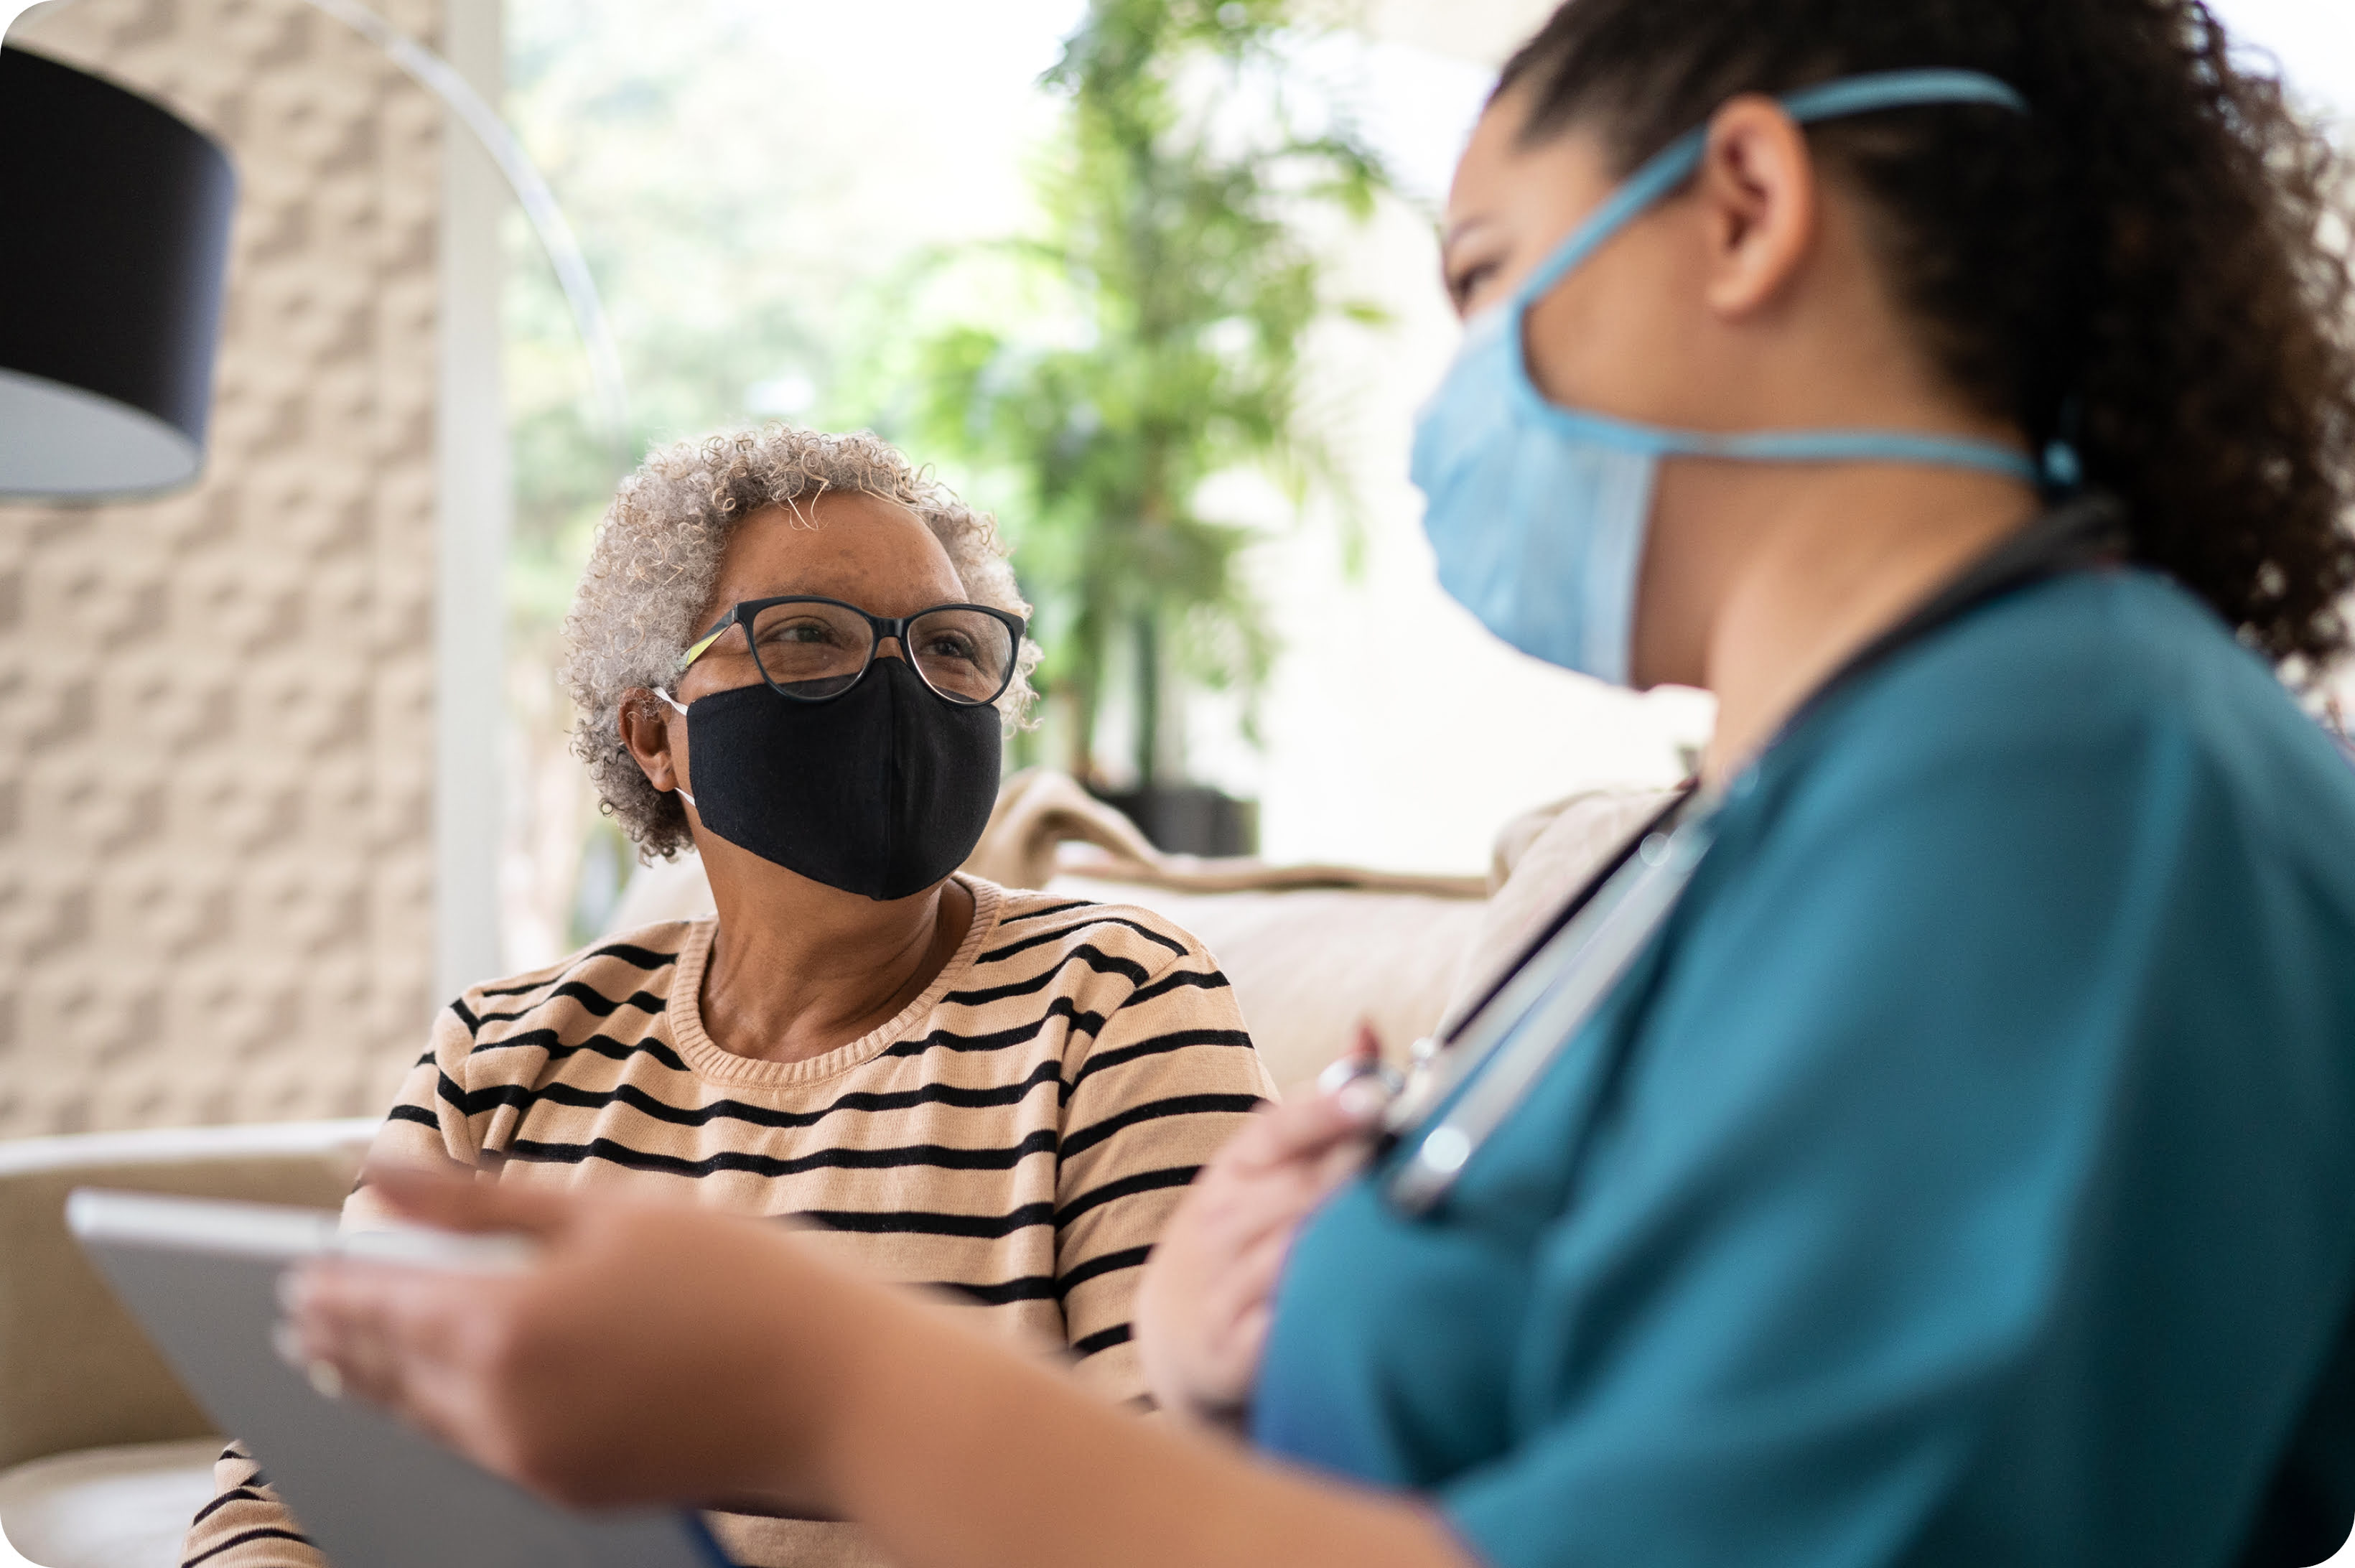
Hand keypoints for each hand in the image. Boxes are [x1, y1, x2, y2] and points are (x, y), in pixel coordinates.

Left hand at [278, 1165, 866, 1510]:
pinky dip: (446, 1414)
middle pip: (386, 1372)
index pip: (374, 1305)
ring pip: (427, 1419)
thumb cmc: (741, 1282)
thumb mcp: (609, 1211)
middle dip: (340, 1340)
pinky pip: (480, 1450)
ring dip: (383, 1382)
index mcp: (504, 1325)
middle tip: (304, 1316)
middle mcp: (501, 1409)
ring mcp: (534, 1462)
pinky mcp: (572, 1493)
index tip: (292, 1271)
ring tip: (359, 1355)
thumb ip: (479, 1198)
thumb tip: (376, 1169)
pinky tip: (450, 1392)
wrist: (839, 1394)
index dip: (328, 1285)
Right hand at [1135, 1026, 1388, 1426]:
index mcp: (1234, 1169)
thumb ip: (1322, 1103)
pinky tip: (1372, 1297)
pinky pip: (1288, 1326)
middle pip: (1301, 1193)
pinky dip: (1324, 1311)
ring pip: (1297, 1258)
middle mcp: (1224, 1224)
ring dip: (1352, 1242)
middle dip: (1360, 1179)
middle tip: (1423, 1160)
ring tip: (1414, 1224)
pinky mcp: (1237, 1352)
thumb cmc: (1239, 1235)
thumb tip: (1369, 1029)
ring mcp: (1227, 1289)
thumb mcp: (1264, 1166)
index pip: (1275, 1131)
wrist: (1174, 1335)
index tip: (1375, 1098)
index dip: (1325, 1112)